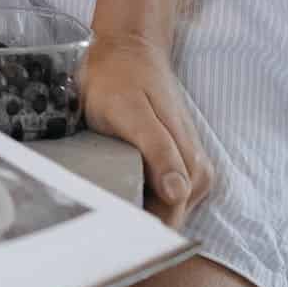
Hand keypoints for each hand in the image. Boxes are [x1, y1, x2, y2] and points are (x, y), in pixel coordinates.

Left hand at [80, 31, 214, 227]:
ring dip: (133, 211)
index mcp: (190, 168)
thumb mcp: (131, 110)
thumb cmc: (121, 78)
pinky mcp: (174, 165)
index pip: (169, 221)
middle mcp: (197, 175)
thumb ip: (157, 149)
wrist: (128, 49)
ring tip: (96, 206)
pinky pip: (157, 195)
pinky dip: (136, 197)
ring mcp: (187, 171)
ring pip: (162, 211)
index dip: (139, 232)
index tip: (104, 237)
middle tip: (90, 223)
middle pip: (166, 220)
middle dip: (134, 225)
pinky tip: (112, 191)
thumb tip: (179, 193)